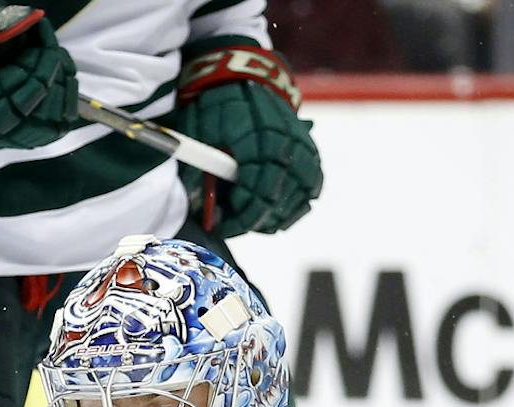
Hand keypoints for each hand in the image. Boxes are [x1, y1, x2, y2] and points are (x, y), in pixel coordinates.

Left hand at [175, 44, 321, 237]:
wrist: (245, 73)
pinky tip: (279, 211)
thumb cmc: (218, 102)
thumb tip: (203, 209)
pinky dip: (298, 202)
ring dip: (277, 216)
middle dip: (254, 220)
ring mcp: (303, 146)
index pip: (257, 195)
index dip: (239, 218)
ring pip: (300, 198)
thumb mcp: (200, 130)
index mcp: (261, 141)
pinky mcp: (309, 147)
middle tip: (235, 225)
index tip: (222, 226)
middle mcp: (288, 145)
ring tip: (255, 221)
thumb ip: (200, 170)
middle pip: (278, 201)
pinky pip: (313, 185)